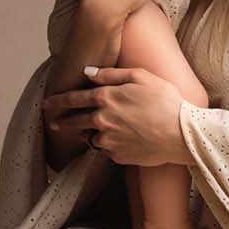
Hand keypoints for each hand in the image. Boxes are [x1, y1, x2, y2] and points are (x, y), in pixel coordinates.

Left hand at [43, 66, 191, 166]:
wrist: (181, 134)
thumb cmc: (166, 100)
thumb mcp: (141, 76)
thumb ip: (111, 74)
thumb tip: (89, 72)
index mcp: (106, 98)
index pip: (73, 99)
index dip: (57, 101)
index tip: (46, 104)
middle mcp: (102, 120)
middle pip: (74, 122)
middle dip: (62, 122)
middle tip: (54, 124)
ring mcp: (108, 141)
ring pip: (91, 138)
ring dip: (90, 134)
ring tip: (99, 132)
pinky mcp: (117, 157)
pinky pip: (107, 150)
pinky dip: (110, 146)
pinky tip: (124, 141)